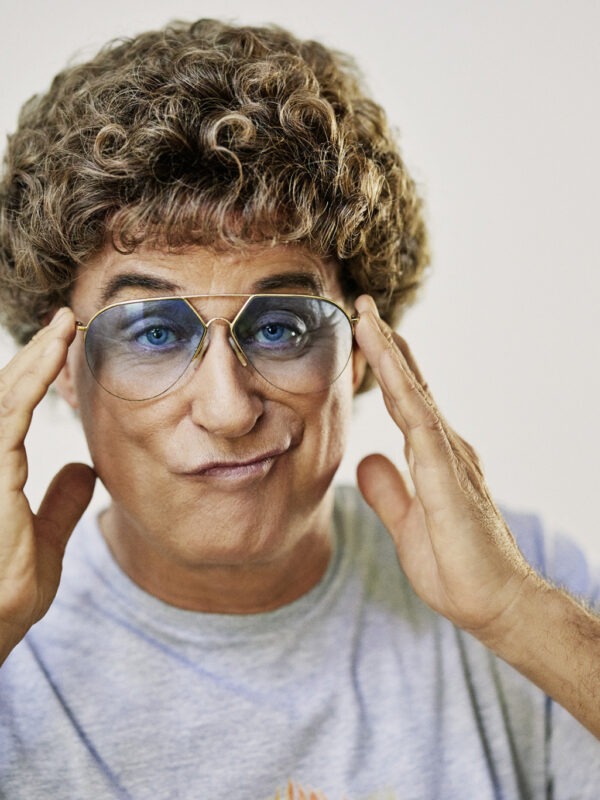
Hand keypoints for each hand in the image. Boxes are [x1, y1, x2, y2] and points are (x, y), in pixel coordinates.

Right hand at [0, 309, 94, 662]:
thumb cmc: (2, 601)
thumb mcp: (40, 546)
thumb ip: (58, 505)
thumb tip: (83, 468)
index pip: (10, 416)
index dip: (33, 379)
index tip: (62, 348)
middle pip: (4, 397)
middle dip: (35, 358)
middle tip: (65, 321)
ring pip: (4, 398)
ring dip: (35, 359)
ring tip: (64, 326)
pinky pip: (10, 417)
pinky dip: (31, 381)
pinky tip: (53, 353)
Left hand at [354, 295, 531, 643]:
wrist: (495, 605)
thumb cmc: (457, 569)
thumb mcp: (407, 524)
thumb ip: (388, 490)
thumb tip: (367, 459)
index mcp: (433, 458)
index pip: (404, 402)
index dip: (384, 368)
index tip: (363, 336)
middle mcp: (444, 448)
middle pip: (409, 386)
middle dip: (386, 345)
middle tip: (363, 306)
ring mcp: (450, 457)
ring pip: (413, 393)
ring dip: (389, 353)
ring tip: (367, 316)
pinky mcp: (449, 474)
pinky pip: (419, 421)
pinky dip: (401, 386)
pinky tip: (386, 360)